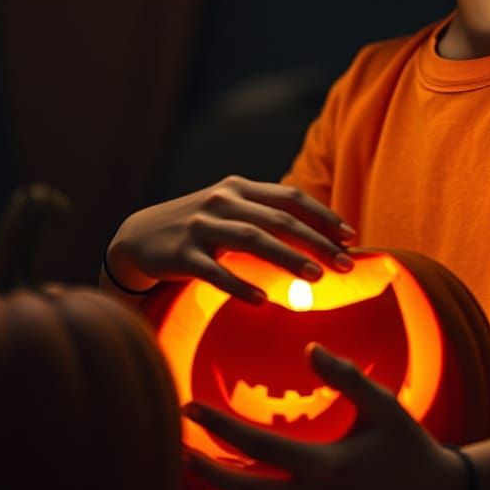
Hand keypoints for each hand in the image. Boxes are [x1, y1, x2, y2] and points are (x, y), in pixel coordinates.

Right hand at [105, 176, 355, 302]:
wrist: (137, 237)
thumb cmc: (197, 228)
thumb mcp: (229, 210)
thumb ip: (264, 214)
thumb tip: (317, 234)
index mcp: (238, 188)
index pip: (290, 197)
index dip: (323, 215)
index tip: (351, 236)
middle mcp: (222, 201)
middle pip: (278, 218)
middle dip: (316, 241)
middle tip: (345, 265)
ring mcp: (201, 226)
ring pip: (252, 239)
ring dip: (287, 257)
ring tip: (316, 278)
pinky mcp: (181, 254)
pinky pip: (215, 271)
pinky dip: (240, 285)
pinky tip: (262, 301)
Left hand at [182, 343, 466, 489]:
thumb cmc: (408, 444)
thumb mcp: (382, 403)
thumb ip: (344, 375)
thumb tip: (309, 347)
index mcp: (327, 467)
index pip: (256, 445)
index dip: (218, 426)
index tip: (191, 409)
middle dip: (209, 471)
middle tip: (182, 450)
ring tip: (202, 484)